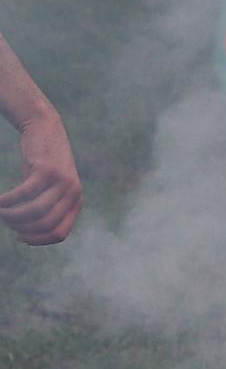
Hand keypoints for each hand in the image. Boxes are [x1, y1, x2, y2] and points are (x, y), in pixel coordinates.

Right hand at [0, 116, 82, 244]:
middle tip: (6, 220)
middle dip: (21, 228)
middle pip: (45, 225)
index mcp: (76, 203)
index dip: (37, 239)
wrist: (45, 129)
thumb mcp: (49, 188)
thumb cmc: (43, 164)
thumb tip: (27, 233)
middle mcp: (73, 194)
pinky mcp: (47, 170)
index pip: (59, 234)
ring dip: (12, 216)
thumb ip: (45, 208)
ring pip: (35, 212)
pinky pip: (24, 193)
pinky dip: (7, 201)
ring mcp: (62, 182)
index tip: (20, 236)